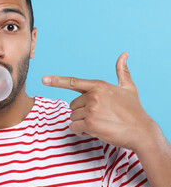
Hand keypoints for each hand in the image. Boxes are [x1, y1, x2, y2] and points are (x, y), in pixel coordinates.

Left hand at [42, 53, 156, 151]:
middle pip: (72, 105)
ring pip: (73, 117)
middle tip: (100, 116)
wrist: (142, 131)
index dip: (56, 81)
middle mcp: (93, 95)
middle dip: (82, 113)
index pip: (73, 82)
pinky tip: (96, 131)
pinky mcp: (90, 123)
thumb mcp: (128, 88)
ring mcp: (91, 109)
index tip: (43, 79)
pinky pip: (74, 127)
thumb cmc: (134, 110)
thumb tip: (124, 55)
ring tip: (100, 123)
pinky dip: (81, 132)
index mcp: (99, 86)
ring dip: (82, 123)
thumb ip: (122, 72)